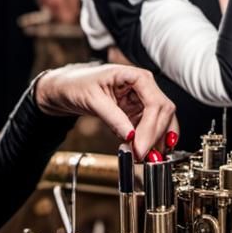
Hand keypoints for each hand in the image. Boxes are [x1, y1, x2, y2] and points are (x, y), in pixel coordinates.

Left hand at [34, 62, 175, 161]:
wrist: (68, 88)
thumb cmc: (77, 84)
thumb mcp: (92, 100)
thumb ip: (113, 117)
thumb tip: (131, 136)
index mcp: (136, 76)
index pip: (155, 103)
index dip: (151, 128)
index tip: (140, 147)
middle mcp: (144, 87)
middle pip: (163, 114)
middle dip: (154, 137)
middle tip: (141, 156)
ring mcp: (142, 101)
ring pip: (161, 123)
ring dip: (155, 142)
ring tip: (141, 157)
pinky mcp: (137, 113)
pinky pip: (150, 129)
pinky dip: (148, 142)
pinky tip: (139, 151)